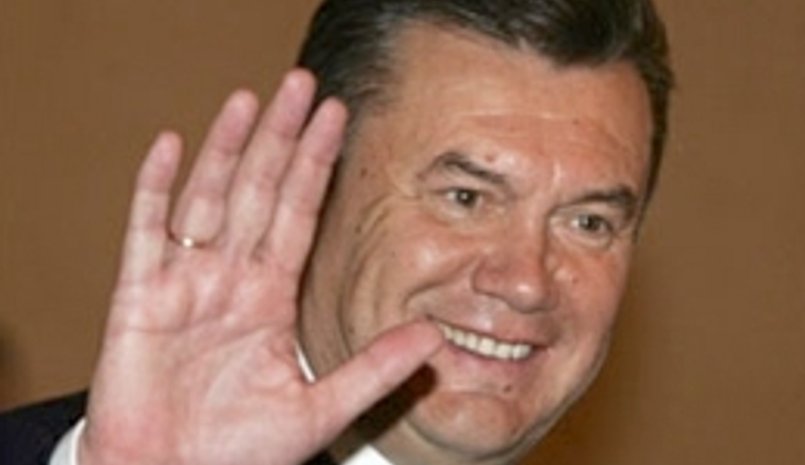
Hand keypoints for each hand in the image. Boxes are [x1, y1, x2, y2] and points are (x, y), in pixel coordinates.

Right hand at [79, 70, 441, 464]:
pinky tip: (168, 146)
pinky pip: (144, 234)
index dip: (317, 167)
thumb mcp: (320, 408)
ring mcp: (183, 283)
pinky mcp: (138, 298)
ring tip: (249, 100)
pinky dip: (153, 190)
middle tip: (300, 84)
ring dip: (228, 150)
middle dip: (280, 139)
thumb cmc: (237, 452)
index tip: (338, 121)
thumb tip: (435, 339)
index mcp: (270, 298)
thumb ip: (375, 370)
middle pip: (258, 193)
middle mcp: (230, 280)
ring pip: (208, 199)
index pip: (299, 215)